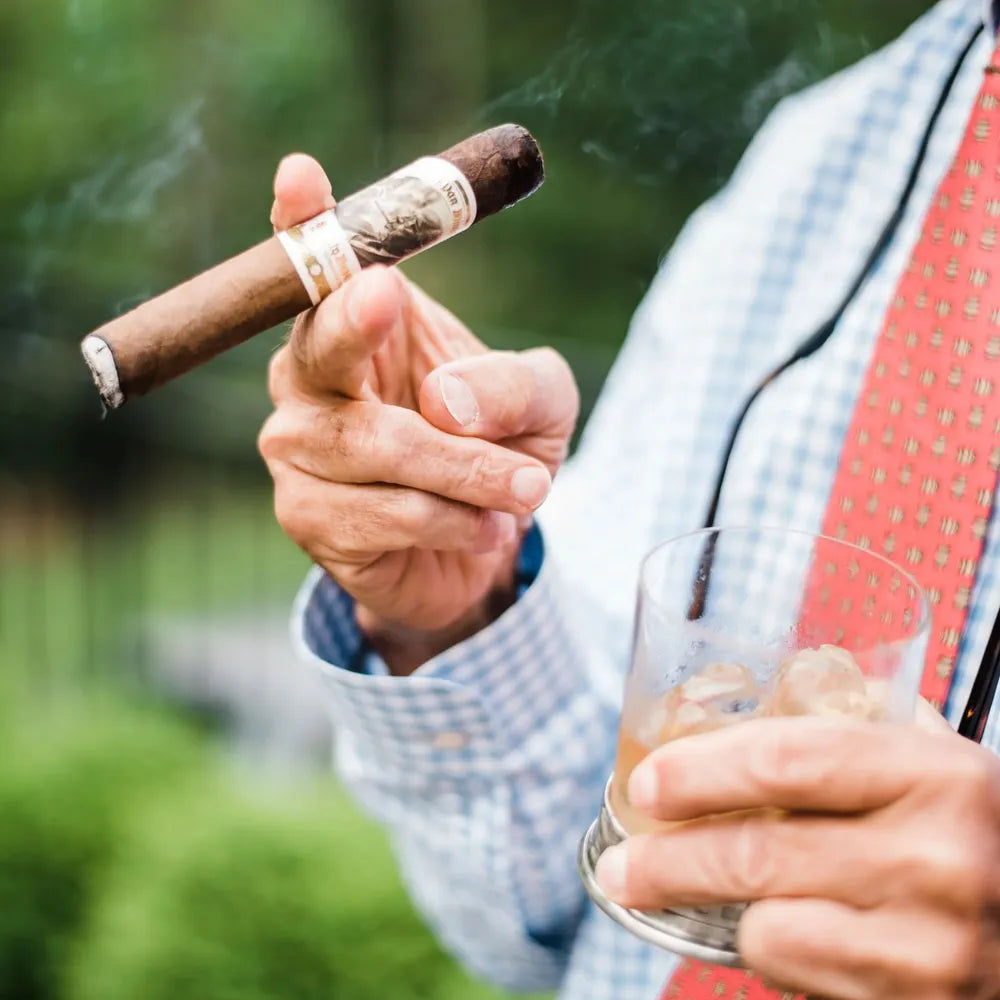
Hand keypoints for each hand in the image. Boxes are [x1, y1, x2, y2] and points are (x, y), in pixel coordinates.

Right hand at [258, 154, 578, 671]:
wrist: (484, 547)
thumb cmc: (502, 451)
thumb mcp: (542, 404)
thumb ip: (511, 384)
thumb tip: (444, 400)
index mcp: (358, 324)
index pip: (319, 267)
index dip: (304, 223)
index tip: (300, 174)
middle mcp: (308, 378)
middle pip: (322, 347)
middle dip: (362, 328)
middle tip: (394, 305)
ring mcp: (298, 449)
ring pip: (377, 445)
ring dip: (468, 471)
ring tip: (527, 488)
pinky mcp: (307, 516)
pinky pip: (383, 512)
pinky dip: (453, 521)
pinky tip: (484, 527)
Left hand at [595, 716, 999, 998]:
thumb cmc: (980, 830)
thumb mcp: (937, 764)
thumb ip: (857, 733)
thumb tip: (744, 705)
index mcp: (934, 772)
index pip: (787, 760)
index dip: (701, 771)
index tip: (648, 784)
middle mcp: (936, 857)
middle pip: (757, 852)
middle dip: (666, 861)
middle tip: (619, 865)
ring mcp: (931, 944)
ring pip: (767, 925)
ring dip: (713, 910)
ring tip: (687, 890)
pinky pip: (798, 976)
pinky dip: (769, 951)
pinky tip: (781, 928)